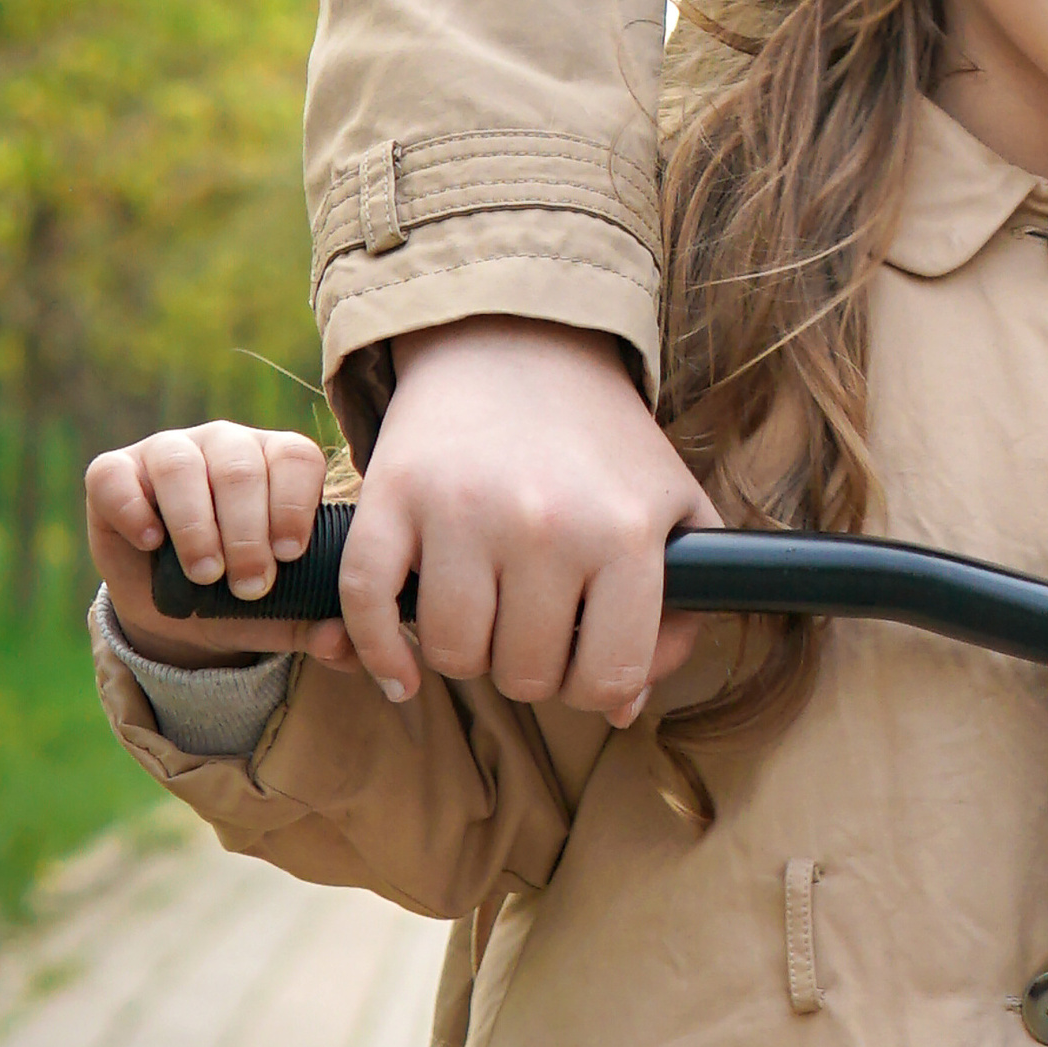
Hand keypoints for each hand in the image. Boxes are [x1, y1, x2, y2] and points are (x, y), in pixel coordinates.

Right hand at [87, 423, 356, 674]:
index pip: (295, 457)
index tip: (289, 555)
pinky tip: (151, 543)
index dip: (293, 504)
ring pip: (182, 465)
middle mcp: (225, 445)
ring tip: (205, 574)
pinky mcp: (114, 472)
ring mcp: (167, 452)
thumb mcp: (277, 614)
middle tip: (249, 586)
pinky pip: (116, 476)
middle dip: (247, 532)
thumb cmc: (237, 595)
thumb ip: (314, 623)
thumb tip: (342, 642)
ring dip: (196, 524)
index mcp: (276, 461)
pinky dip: (134, 508)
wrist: (172, 612)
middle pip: (241, 466)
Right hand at [337, 318, 715, 724]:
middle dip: (530, 665)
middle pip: (525, 674)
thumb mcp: (674, 507)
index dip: (595, 687)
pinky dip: (379, 653)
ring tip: (487, 611)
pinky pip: (368, 607)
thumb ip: (679, 610)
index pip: (606, 676)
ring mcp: (462, 509)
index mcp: (625, 530)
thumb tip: (628, 705)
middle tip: (533, 621)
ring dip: (466, 652)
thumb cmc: (601, 441)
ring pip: (453, 653)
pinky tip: (401, 668)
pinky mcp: (392, 493)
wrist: (518, 341)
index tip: (585, 658)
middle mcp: (545, 524)